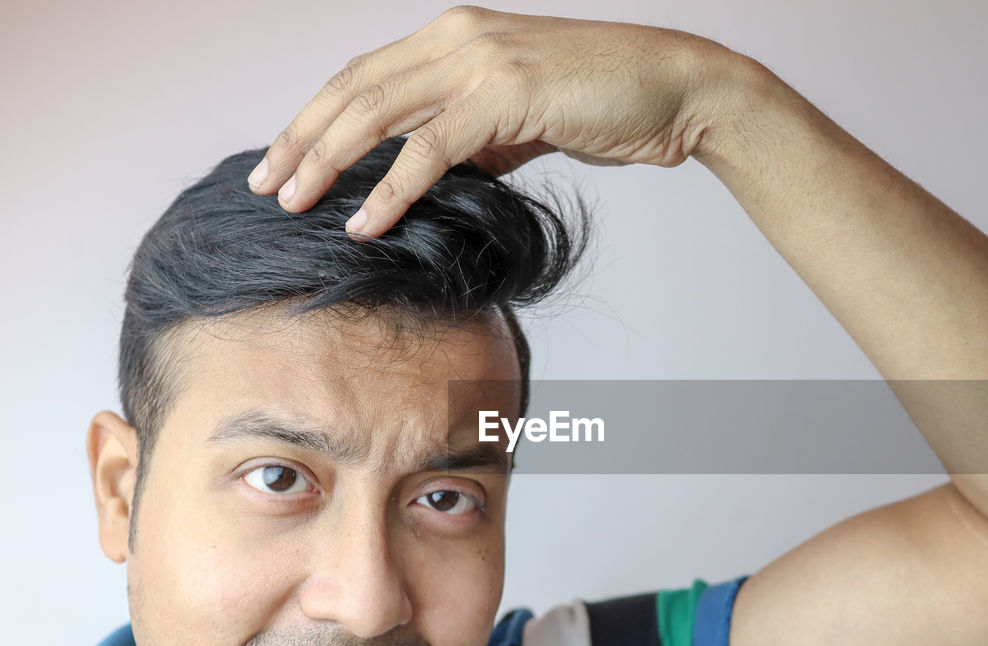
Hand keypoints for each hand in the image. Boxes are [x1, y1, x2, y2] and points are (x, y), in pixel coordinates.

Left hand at [247, 5, 740, 238]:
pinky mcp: (505, 95)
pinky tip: (364, 220)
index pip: (365, 76)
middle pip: (353, 89)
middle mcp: (457, 37)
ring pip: (377, 113)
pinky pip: (430, 149)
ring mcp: (479, 61)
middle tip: (264, 183)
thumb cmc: (606, 102)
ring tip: (293, 202)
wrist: (675, 88)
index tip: (284, 157)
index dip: (317, 117)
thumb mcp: (523, 116)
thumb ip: (474, 135)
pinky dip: (390, 187)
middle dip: (301, 138)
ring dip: (327, 161)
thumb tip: (432, 173)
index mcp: (456, 35)